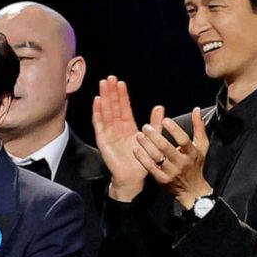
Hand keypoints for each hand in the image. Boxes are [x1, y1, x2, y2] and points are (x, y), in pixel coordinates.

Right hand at [92, 76, 148, 200]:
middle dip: (111, 93)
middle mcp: (117, 129)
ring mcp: (109, 134)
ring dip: (104, 98)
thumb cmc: (142, 162)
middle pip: (113, 107)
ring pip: (106, 112)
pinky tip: (97, 101)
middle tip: (109, 78)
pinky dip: (98, 112)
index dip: (122, 96)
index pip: (124, 108)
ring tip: (103, 85)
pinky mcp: (103, 140)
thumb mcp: (153, 139)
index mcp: (128, 128)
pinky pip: (99, 124)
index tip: (120, 83)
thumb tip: (159, 107)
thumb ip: (155, 123)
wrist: (134, 178)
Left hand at [135, 106, 211, 208]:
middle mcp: (181, 163)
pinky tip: (135, 149)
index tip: (165, 120)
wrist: (191, 189)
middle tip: (146, 126)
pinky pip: (149, 167)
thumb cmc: (195, 164)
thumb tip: (196, 109)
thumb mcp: (201, 146)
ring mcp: (171, 172)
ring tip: (138, 135)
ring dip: (146, 145)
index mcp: (192, 153)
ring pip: (157, 157)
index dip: (174, 130)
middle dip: (155, 136)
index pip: (184, 140)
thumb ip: (199, 127)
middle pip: (167, 148)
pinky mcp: (161, 179)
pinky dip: (142, 158)